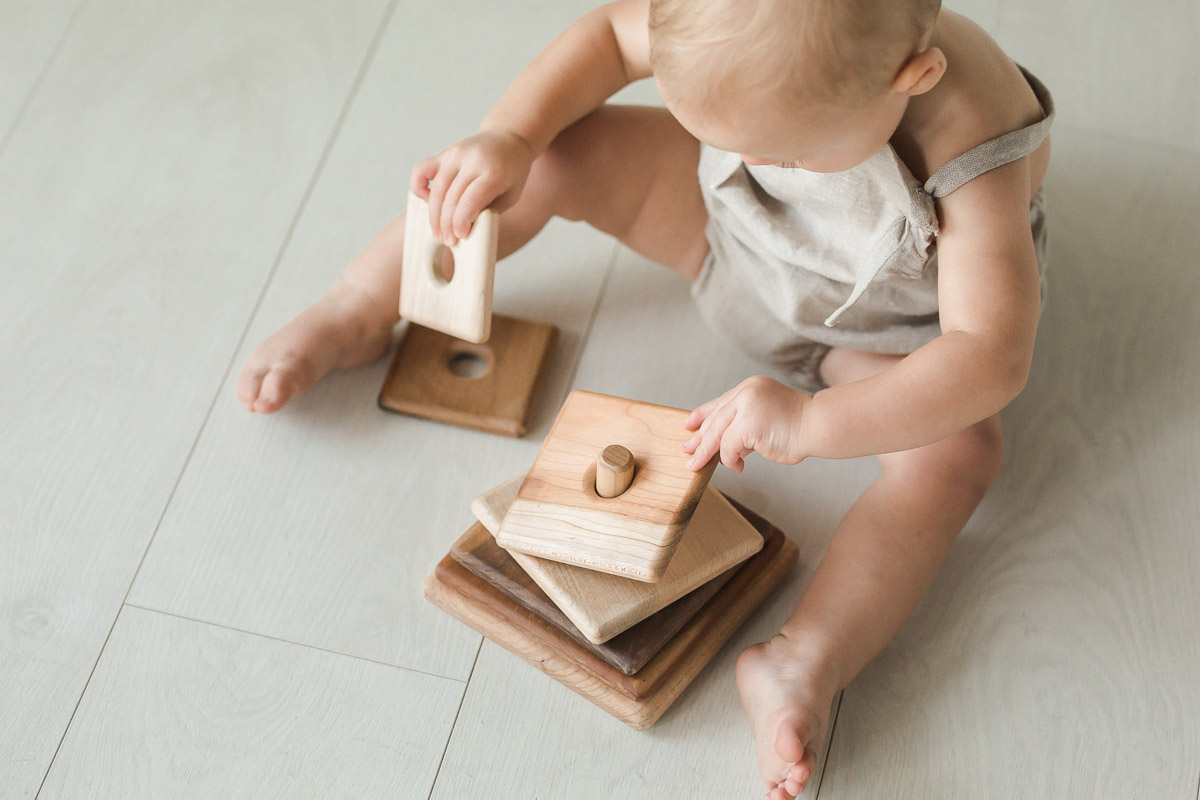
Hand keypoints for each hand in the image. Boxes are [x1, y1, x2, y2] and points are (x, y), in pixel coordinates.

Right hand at [410, 129, 534, 242]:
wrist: (508, 139)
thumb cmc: (512, 173)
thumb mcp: (510, 195)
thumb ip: (488, 211)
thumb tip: (463, 231)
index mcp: (493, 172)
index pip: (471, 199)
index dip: (461, 221)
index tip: (459, 237)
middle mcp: (472, 160)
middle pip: (451, 197)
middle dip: (447, 224)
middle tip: (449, 240)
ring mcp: (455, 154)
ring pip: (436, 189)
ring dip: (434, 215)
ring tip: (439, 232)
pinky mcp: (444, 153)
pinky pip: (421, 171)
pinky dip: (418, 188)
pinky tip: (427, 202)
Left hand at [681, 376, 812, 472]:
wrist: (818, 425)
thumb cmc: (798, 426)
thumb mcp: (765, 419)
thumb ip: (745, 427)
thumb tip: (724, 446)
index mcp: (751, 387)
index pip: (720, 402)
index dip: (702, 414)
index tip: (688, 423)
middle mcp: (746, 392)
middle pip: (715, 418)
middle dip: (699, 437)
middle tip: (687, 450)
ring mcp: (747, 406)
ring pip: (717, 434)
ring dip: (707, 452)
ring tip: (698, 465)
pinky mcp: (748, 424)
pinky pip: (729, 447)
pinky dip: (730, 460)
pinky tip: (737, 467)